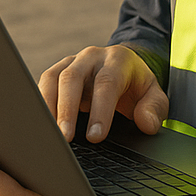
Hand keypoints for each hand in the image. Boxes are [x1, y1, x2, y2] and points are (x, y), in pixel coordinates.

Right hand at [39, 44, 167, 142]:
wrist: (123, 68)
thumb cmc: (137, 87)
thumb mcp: (155, 95)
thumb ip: (154, 109)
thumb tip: (146, 124)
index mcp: (117, 60)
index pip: (106, 83)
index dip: (100, 110)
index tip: (95, 136)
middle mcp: (91, 57)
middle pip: (73, 77)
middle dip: (67, 109)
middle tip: (65, 137)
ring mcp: (71, 61)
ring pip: (53, 78)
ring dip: (48, 106)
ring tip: (49, 133)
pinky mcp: (57, 70)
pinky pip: (44, 83)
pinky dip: (40, 103)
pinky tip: (41, 123)